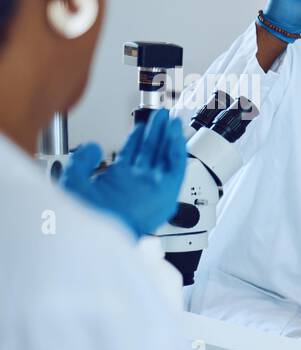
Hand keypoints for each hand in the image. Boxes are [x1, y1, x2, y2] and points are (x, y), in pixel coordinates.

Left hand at [61, 109, 186, 237]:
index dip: (138, 137)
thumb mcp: (74, 179)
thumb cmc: (85, 215)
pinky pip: (176, 167)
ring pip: (165, 156)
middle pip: (151, 152)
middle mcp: (138, 184)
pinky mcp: (167, 192)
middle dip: (157, 132)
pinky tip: (175, 134)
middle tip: (161, 116)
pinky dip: (178, 149)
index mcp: (118, 182)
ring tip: (171, 119)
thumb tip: (93, 146)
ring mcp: (153, 187)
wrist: (98, 232)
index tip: (142, 124)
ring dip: (169, 137)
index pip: (133, 154)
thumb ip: (82, 160)